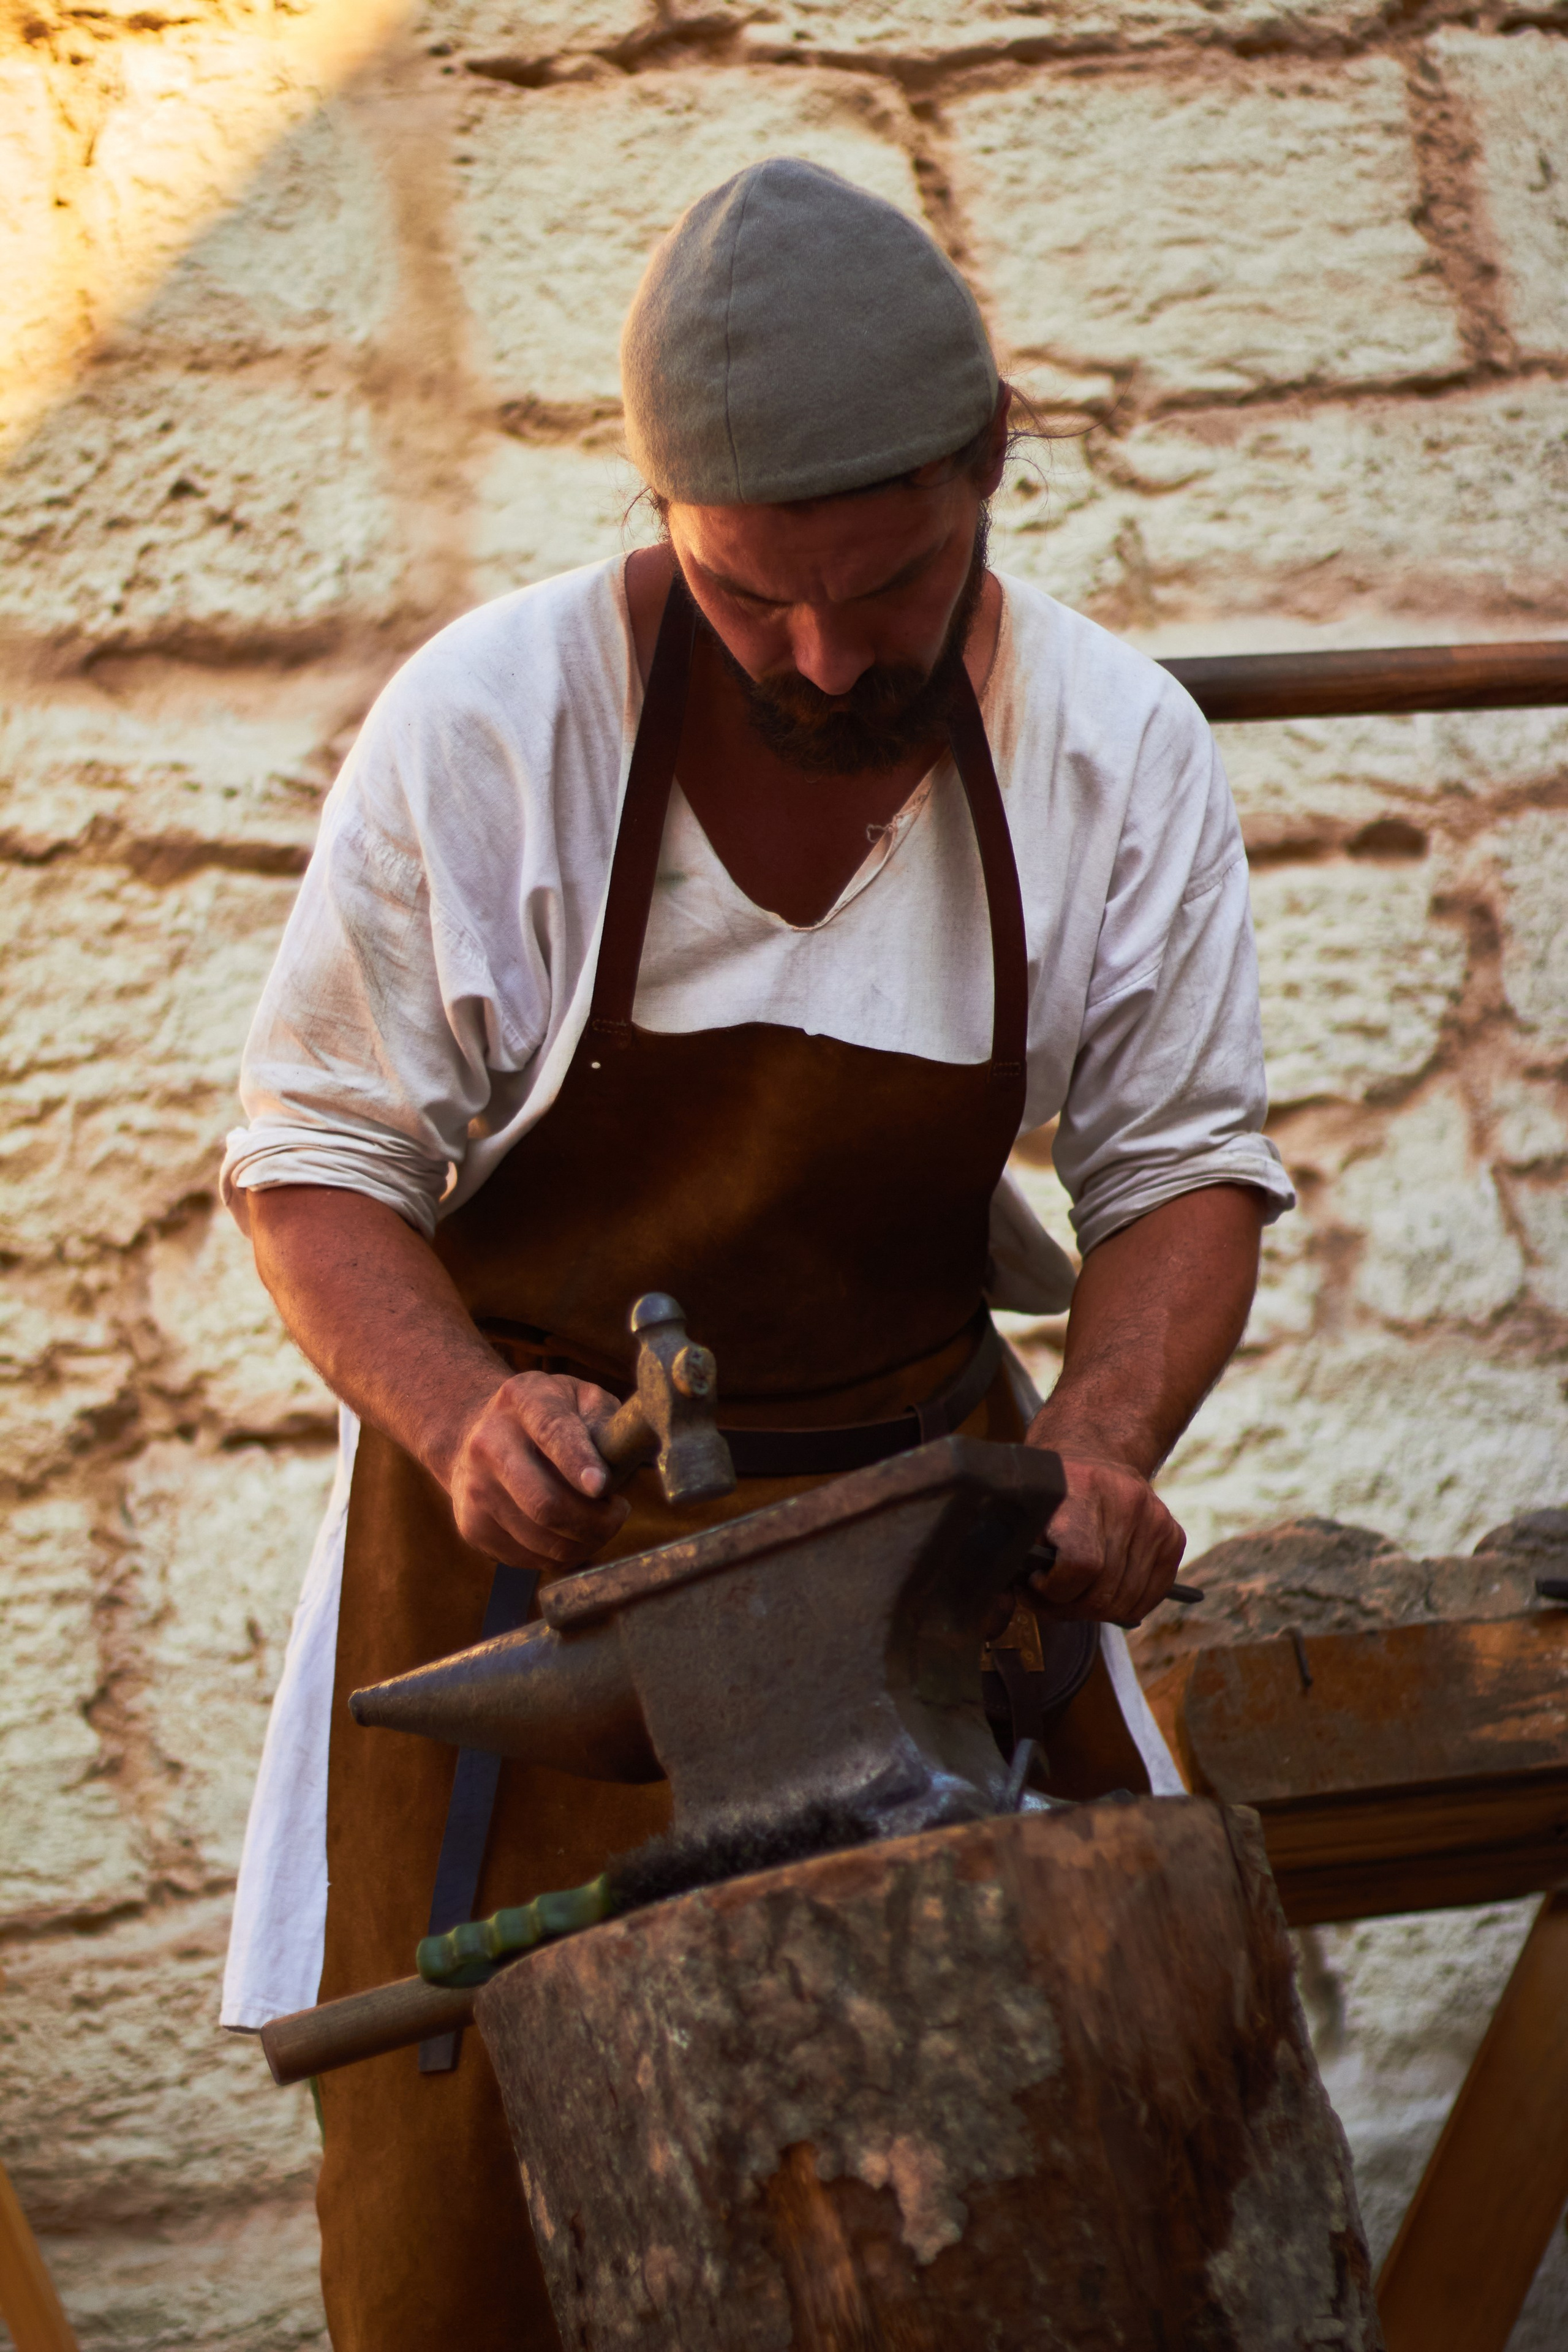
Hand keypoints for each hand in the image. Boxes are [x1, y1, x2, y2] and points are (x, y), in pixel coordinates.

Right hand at [444, 1372, 629, 1568]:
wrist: (476, 1434)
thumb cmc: (545, 1416)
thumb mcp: (578, 1397)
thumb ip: (606, 1418)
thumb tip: (629, 1451)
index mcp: (522, 1400)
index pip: (552, 1432)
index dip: (577, 1461)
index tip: (602, 1486)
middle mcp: (488, 1443)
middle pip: (545, 1502)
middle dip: (596, 1521)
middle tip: (618, 1512)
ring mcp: (475, 1489)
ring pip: (541, 1540)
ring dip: (585, 1542)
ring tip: (600, 1523)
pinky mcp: (472, 1527)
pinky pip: (531, 1559)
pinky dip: (562, 1555)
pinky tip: (570, 1533)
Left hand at [1024, 1453, 1185, 1625]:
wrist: (1095, 1452)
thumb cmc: (1051, 1489)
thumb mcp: (1025, 1507)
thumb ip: (1015, 1553)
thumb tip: (1004, 1607)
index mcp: (1083, 1489)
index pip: (1081, 1564)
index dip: (1054, 1589)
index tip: (1035, 1583)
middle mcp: (1126, 1503)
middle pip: (1103, 1591)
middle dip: (1068, 1608)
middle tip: (1047, 1600)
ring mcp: (1155, 1520)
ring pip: (1126, 1601)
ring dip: (1094, 1611)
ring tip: (1071, 1595)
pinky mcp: (1173, 1536)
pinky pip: (1149, 1596)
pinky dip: (1123, 1606)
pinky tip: (1099, 1593)